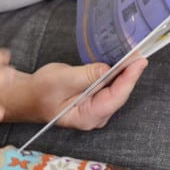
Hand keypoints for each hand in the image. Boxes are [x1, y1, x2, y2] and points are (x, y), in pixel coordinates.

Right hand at [24, 58, 147, 128]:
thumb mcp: (63, 79)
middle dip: (130, 74)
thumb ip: (87, 76)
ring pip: (116, 90)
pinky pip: (110, 88)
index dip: (129, 78)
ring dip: (124, 74)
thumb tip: (108, 69)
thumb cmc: (41, 90)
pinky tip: (121, 63)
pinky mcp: (95, 101)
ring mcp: (96, 110)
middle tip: (140, 53)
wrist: (28, 96)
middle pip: (120, 94)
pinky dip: (116, 75)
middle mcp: (96, 116)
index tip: (140, 62)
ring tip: (134, 56)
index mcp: (87, 116)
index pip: (116, 97)